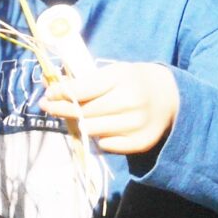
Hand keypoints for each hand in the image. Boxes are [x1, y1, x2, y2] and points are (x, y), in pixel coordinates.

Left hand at [45, 61, 179, 156]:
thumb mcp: (114, 72)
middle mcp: (130, 102)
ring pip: (91, 130)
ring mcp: (136, 125)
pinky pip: (105, 144)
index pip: (82, 90)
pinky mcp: (139, 143)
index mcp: (123, 78)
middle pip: (84, 112)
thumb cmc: (134, 81)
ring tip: (79, 115)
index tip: (47, 95)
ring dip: (80, 123)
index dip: (61, 93)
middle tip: (49, 105)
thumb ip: (86, 80)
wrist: (170, 98)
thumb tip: (50, 88)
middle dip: (63, 109)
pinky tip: (102, 127)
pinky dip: (99, 137)